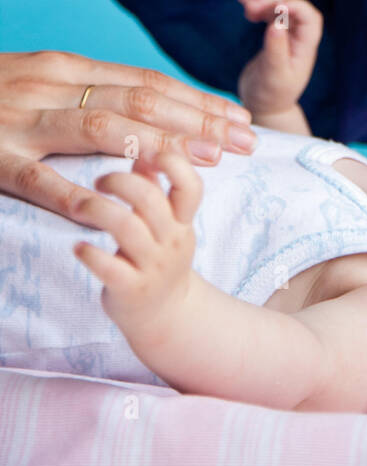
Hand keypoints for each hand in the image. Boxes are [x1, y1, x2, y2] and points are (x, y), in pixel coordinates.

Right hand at [0, 51, 255, 220]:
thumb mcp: (36, 86)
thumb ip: (84, 97)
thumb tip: (144, 113)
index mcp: (64, 68)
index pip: (147, 82)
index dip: (198, 100)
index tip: (239, 118)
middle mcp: (51, 86)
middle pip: (144, 101)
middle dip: (201, 122)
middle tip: (247, 141)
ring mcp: (22, 122)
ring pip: (108, 130)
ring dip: (166, 147)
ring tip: (210, 165)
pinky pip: (44, 181)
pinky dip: (84, 197)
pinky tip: (120, 211)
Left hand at [73, 151, 201, 335]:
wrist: (166, 317)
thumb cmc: (158, 257)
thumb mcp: (166, 223)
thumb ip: (154, 187)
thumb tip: (142, 148)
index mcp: (183, 220)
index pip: (190, 185)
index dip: (172, 162)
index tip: (144, 151)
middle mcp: (172, 241)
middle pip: (150, 198)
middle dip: (119, 181)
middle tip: (98, 181)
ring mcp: (153, 267)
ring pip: (126, 227)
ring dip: (96, 209)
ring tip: (78, 206)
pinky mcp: (130, 290)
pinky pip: (107, 266)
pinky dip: (88, 252)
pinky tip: (77, 247)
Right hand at [235, 0, 322, 115]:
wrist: (264, 106)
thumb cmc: (271, 95)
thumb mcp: (273, 75)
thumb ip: (276, 49)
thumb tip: (277, 23)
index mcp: (305, 48)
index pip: (310, 18)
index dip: (295, 6)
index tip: (275, 5)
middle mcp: (300, 38)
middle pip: (292, 7)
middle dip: (271, 1)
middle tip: (248, 6)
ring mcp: (288, 34)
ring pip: (279, 6)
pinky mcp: (275, 34)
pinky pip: (269, 12)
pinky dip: (257, 5)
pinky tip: (243, 2)